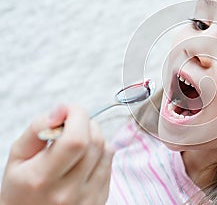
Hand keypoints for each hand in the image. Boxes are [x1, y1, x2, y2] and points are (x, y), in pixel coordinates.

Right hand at [0, 105, 114, 204]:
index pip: (75, 139)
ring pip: (106, 150)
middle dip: (86, 123)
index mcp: (41, 179)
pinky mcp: (100, 200)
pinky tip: (84, 158)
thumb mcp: (18, 157)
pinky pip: (110, 165)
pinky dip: (100, 153)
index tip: (67, 111)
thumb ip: (37, 128)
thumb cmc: (22, 188)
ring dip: (95, 137)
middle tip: (71, 125)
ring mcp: (87, 198)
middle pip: (94, 142)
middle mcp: (67, 192)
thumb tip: (62, 110)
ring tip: (77, 142)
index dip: (76, 116)